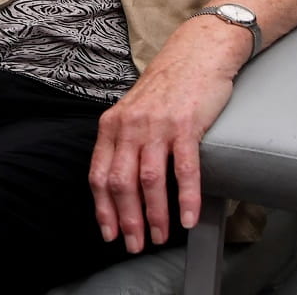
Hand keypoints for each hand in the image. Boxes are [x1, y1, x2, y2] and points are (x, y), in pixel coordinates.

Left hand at [88, 30, 239, 252]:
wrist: (197, 52)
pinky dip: (186, 198)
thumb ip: (124, 141)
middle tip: (135, 244)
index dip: (103, 208)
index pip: (99, 174)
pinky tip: (188, 218)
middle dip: (127, 219)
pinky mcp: (186, 125)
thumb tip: (119, 183)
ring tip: (159, 236)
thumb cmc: (167, 86)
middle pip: (121, 182)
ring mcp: (157, 125)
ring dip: (154, 214)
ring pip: (149, 180)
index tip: (109, 233)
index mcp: (112, 124)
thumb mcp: (134, 111)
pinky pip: (184, 169)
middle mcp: (130, 125)